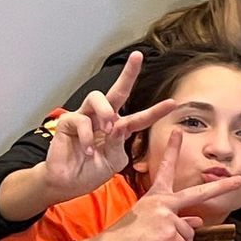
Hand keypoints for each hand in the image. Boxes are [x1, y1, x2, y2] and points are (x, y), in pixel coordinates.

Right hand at [39, 52, 179, 202]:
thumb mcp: (113, 160)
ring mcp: (84, 117)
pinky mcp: (67, 122)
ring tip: (108, 128)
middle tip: (138, 57)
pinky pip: (81, 120)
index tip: (173, 103)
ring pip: (97, 97)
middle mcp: (102, 118)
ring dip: (106, 111)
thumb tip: (118, 126)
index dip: (156, 111)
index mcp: (118, 128)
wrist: (68, 183)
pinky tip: (88, 150)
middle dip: (128, 73)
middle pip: (117, 91)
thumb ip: (118, 143)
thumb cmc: (91, 171)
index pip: (140, 117)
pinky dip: (88, 137)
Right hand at [94, 136, 240, 240]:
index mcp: (156, 195)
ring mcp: (167, 215)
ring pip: (190, 233)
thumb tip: (198, 222)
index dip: (172, 149)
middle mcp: (163, 201)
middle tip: (240, 180)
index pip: (166, 168)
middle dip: (222, 186)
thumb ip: (175, 219)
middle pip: (200, 192)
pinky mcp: (169, 231)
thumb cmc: (127, 237)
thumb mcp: (150, 221)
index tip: (178, 132)